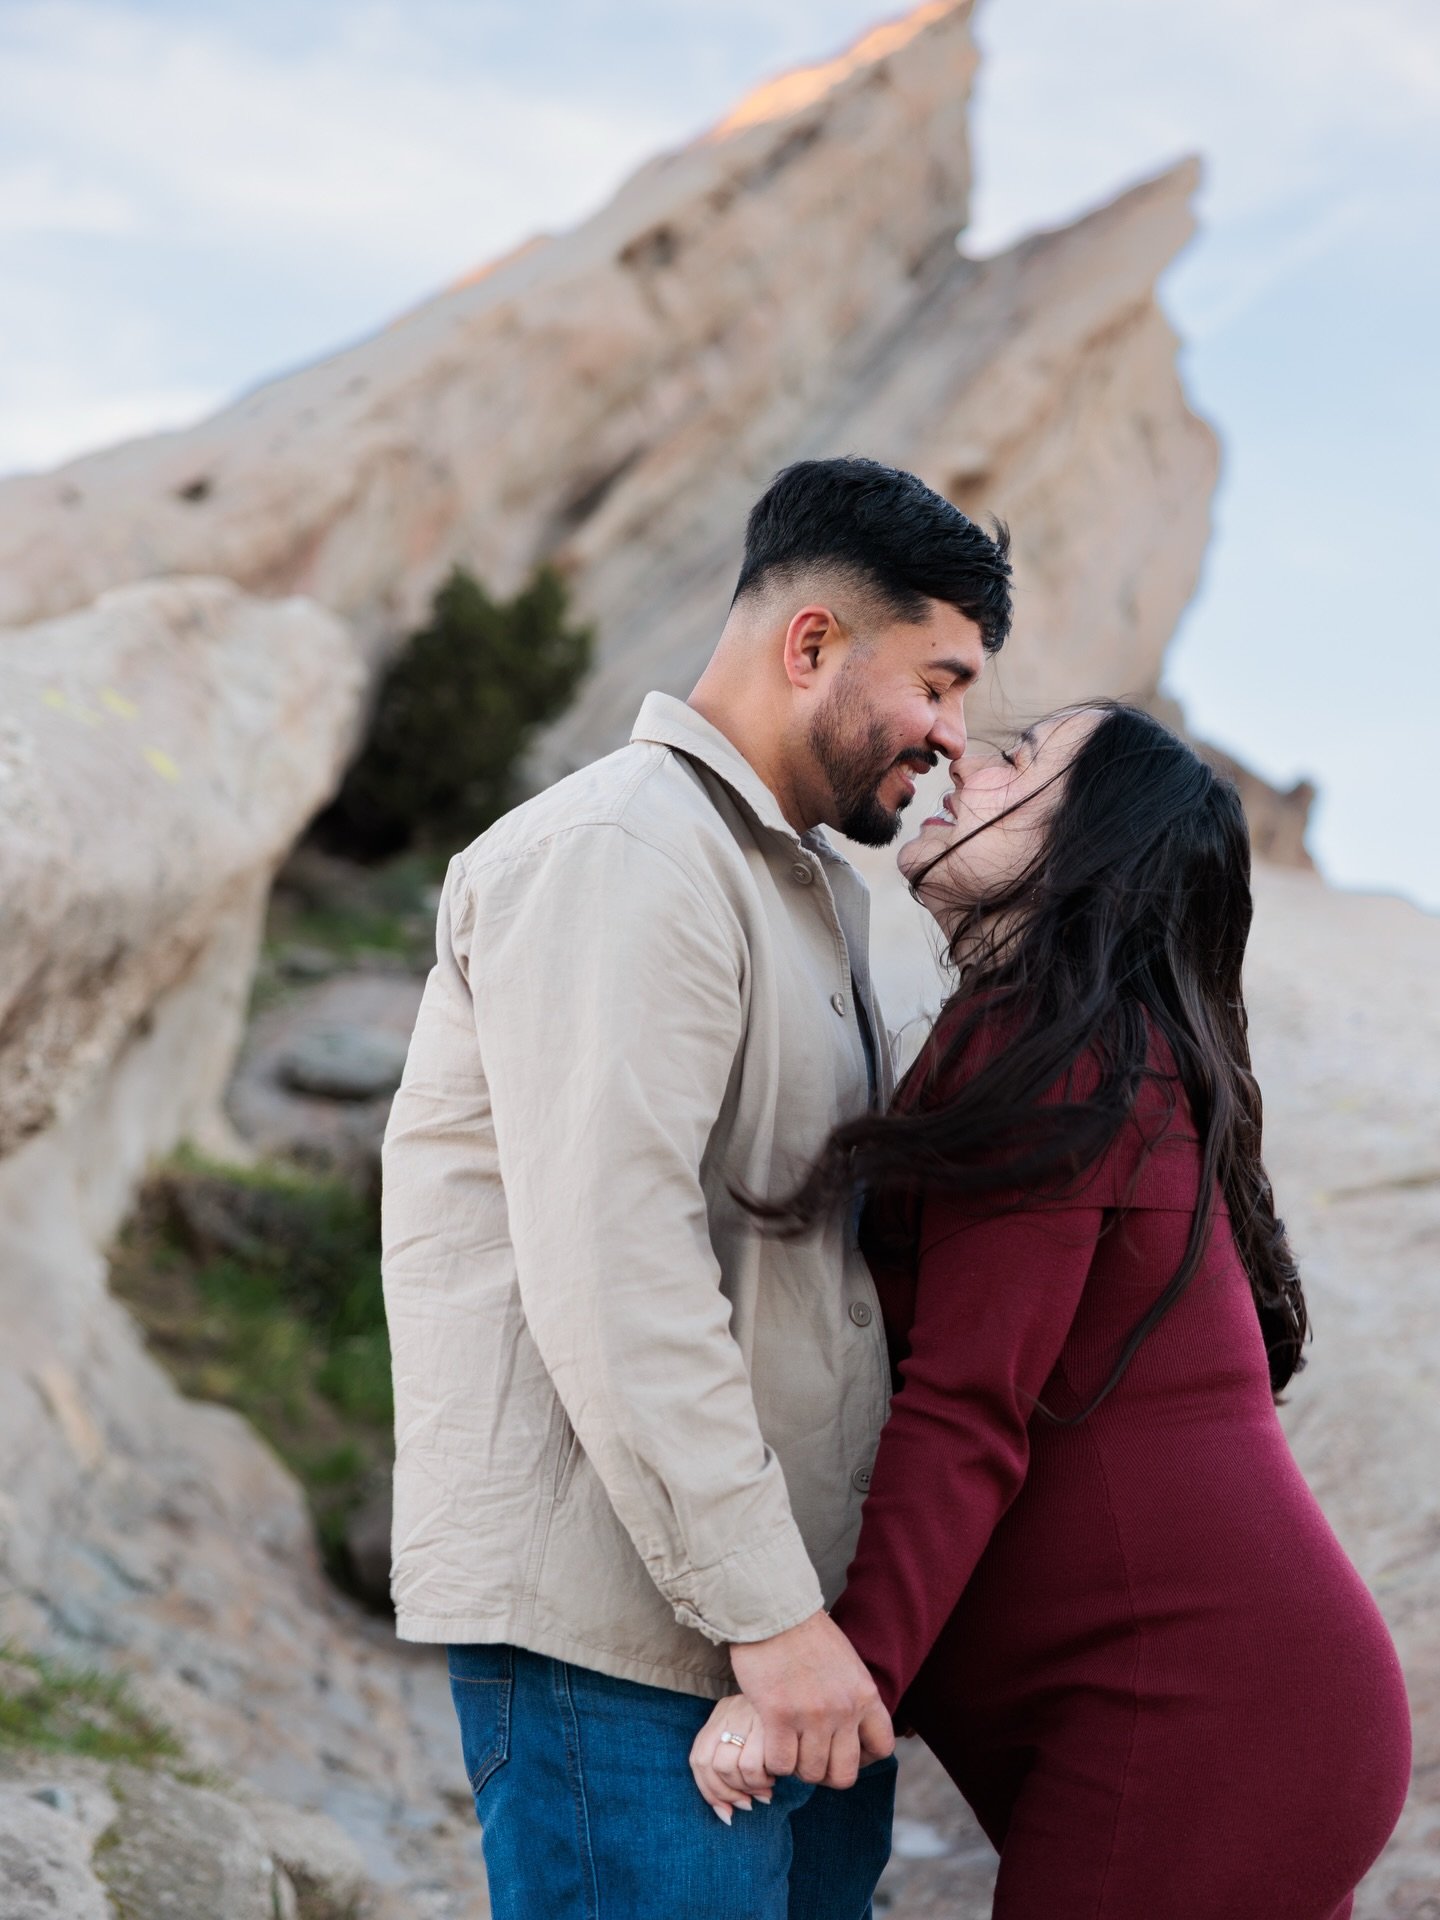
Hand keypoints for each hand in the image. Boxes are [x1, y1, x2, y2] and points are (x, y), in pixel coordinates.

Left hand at [689, 1695, 773, 1823]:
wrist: (808, 1698)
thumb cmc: (782, 1731)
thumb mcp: (753, 1738)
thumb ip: (734, 1764)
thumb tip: (725, 1814)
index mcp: (723, 1713)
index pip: (699, 1759)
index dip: (710, 1792)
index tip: (726, 1814)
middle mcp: (730, 1710)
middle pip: (709, 1765)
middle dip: (728, 1793)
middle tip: (748, 1802)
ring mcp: (745, 1714)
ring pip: (729, 1768)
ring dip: (749, 1786)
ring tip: (767, 1784)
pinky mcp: (763, 1723)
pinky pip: (751, 1765)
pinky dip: (762, 1780)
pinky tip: (775, 1774)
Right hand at [728, 1609, 894, 1788]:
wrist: (773, 1608)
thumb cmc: (805, 1632)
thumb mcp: (845, 1663)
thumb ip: (852, 1696)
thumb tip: (852, 1727)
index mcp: (865, 1694)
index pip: (883, 1748)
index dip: (863, 1759)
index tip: (844, 1751)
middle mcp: (844, 1709)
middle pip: (845, 1774)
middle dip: (827, 1774)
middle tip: (811, 1757)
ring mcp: (813, 1715)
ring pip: (812, 1773)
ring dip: (798, 1767)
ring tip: (789, 1747)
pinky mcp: (779, 1716)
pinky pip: (782, 1764)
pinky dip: (775, 1761)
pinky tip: (771, 1743)